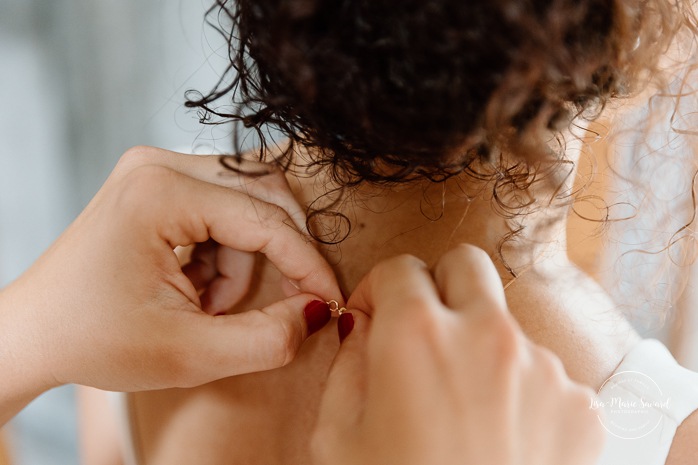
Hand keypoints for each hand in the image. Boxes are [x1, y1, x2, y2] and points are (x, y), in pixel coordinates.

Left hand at [0, 146, 340, 422]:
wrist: (35, 333)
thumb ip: (267, 339)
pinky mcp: (156, 182)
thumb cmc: (95, 340)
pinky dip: (224, 252)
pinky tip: (194, 285)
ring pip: (246, 203)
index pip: (265, 220)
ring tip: (207, 304)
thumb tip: (318, 310)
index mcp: (159, 193)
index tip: (330, 300)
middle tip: (277, 302)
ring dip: (244, 260)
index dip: (307, 264)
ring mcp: (154, 168)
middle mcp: (157, 164)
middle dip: (276, 256)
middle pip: (264, 195)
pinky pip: (222, 207)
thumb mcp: (189, 355)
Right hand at [312, 245, 602, 464]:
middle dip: (438, 285)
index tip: (374, 315)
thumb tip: (363, 325)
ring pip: (504, 326)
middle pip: (466, 264)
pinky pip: (543, 375)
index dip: (377, 290)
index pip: (399, 268)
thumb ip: (347, 362)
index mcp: (416, 336)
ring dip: (480, 349)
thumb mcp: (336, 437)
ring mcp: (542, 369)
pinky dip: (519, 393)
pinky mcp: (580, 406)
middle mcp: (486, 336)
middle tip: (424, 326)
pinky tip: (499, 440)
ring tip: (463, 412)